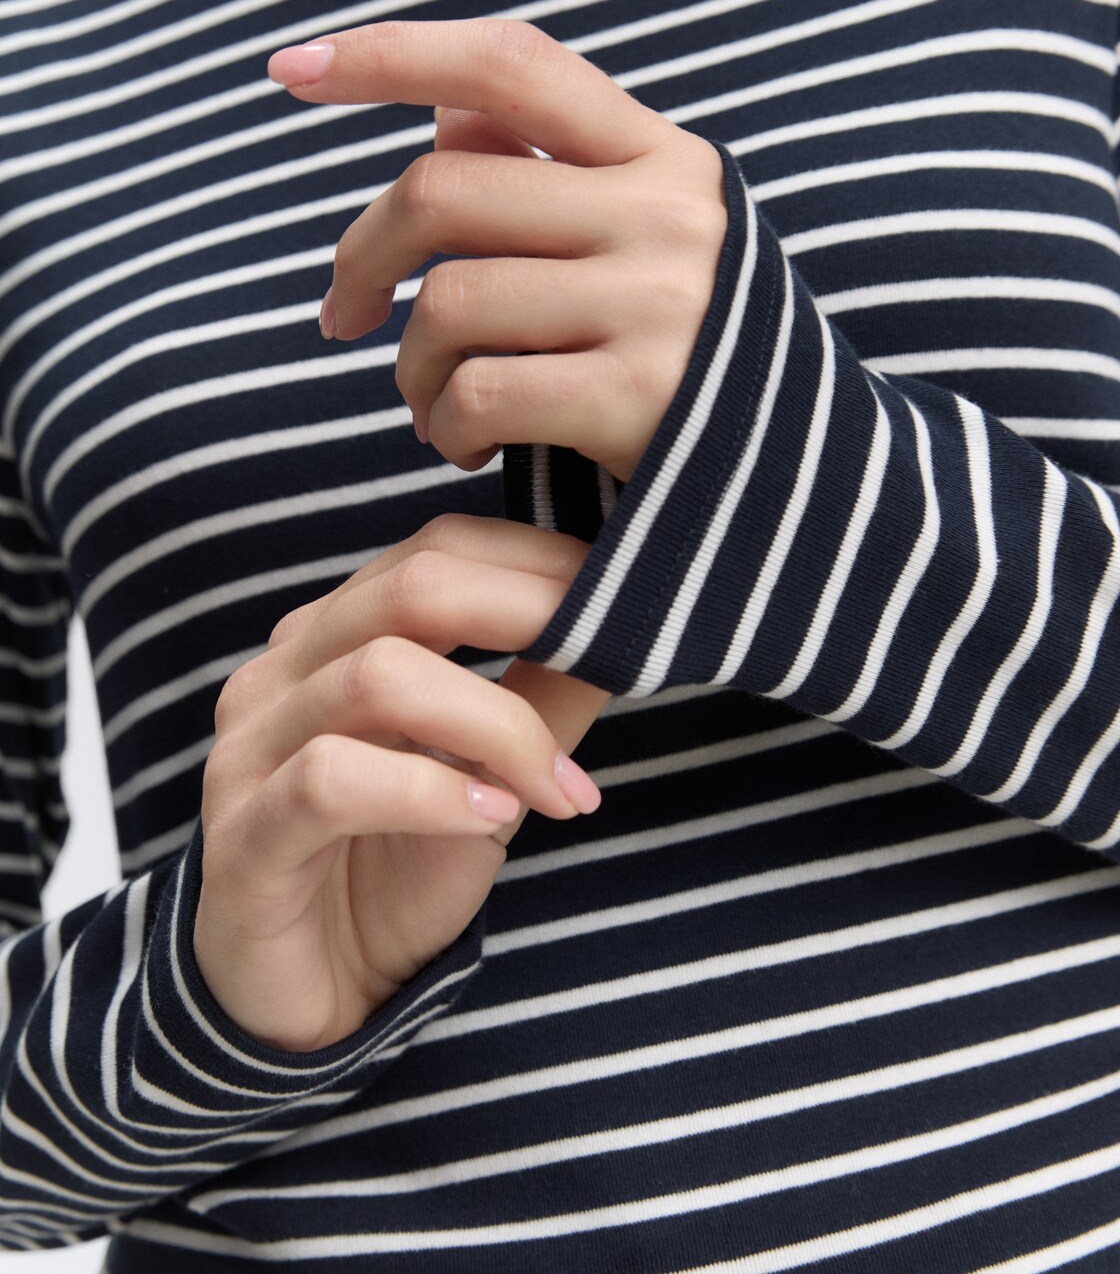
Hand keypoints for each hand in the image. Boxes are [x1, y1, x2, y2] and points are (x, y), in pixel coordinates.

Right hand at [194, 515, 607, 1053]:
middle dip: (530, 612)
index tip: (621, 594)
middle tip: (617, 654)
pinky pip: (332, 779)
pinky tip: (491, 821)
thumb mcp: (493, 779)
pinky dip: (432, 792)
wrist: (315, 999)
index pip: (434, 551)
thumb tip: (625, 629)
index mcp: (337, 638)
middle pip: (410, 589)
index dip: (535, 560)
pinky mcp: (241, 836)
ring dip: (498, 725)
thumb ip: (543, 702)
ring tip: (556, 786)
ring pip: (380, 676)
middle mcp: (284, 672)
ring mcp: (251, 750)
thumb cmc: (397, 872)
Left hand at [268, 19, 728, 482]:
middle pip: (442, 191)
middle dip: (361, 257)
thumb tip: (439, 114)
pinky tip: (466, 447)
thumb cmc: (702, 358)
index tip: (291, 67)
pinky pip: (479, 391)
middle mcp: (665, 214)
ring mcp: (658, 302)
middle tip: (344, 317)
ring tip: (429, 409)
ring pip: (449, 302)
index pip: (510, 67)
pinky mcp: (638, 397)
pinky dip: (446, 427)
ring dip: (409, 369)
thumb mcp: (650, 246)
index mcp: (662, 160)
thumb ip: (551, 176)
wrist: (814, 486)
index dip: (392, 53)